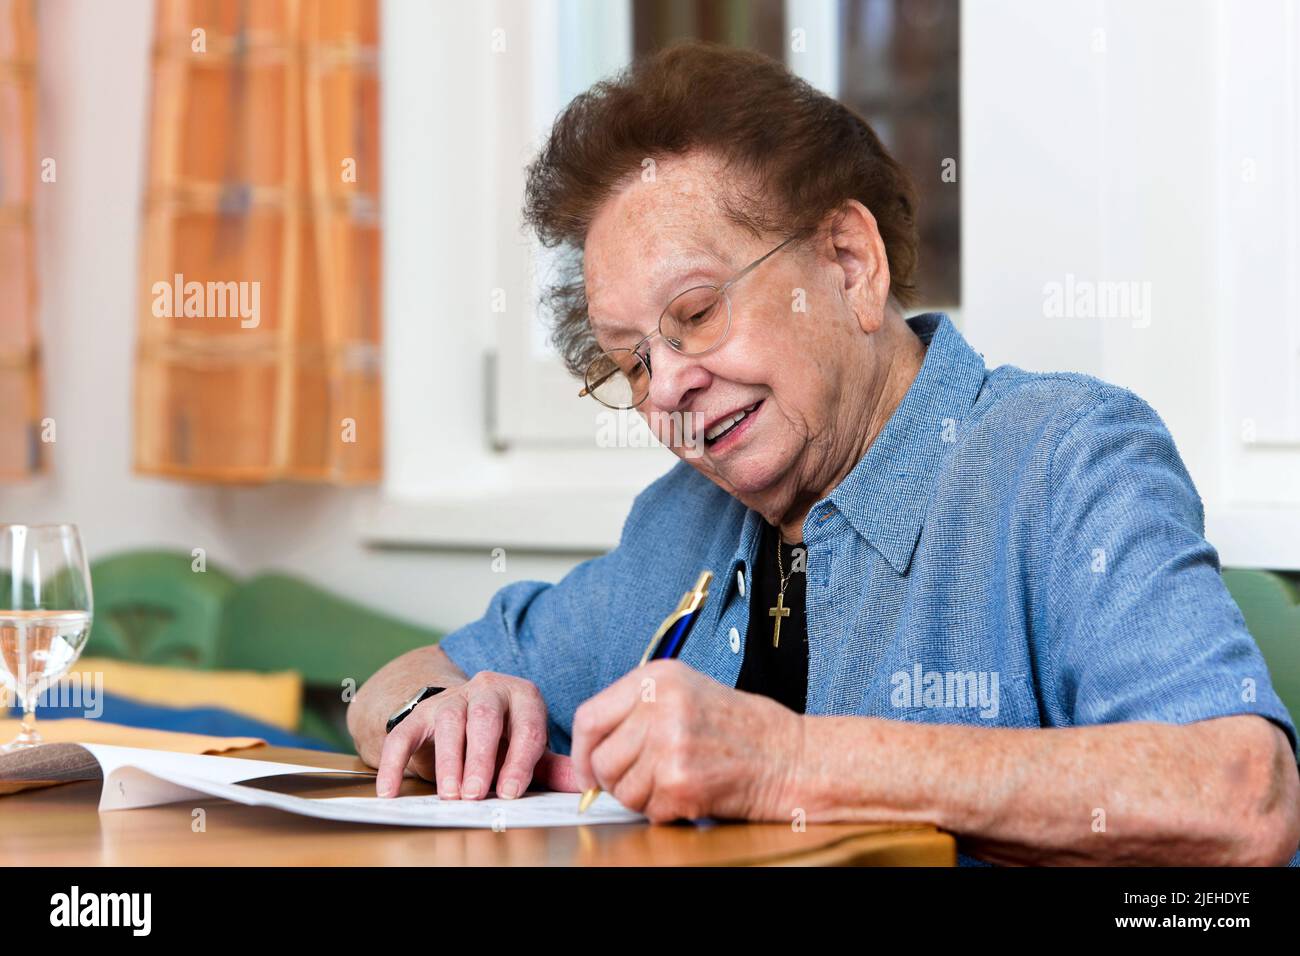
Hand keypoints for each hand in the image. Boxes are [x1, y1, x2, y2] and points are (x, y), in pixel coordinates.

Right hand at [375, 671, 578, 798]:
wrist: (461, 717)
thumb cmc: (504, 738)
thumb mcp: (529, 748)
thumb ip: (551, 767)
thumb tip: (583, 786)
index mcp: (522, 696)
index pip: (527, 725)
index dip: (520, 759)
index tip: (513, 791)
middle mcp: (488, 689)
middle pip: (485, 718)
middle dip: (482, 758)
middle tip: (478, 793)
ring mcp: (451, 698)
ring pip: (449, 721)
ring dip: (449, 761)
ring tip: (451, 794)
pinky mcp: (419, 713)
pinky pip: (403, 733)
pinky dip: (394, 762)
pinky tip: (389, 791)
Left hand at [570, 659, 804, 822]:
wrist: (789, 757)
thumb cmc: (739, 728)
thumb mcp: (684, 694)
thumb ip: (635, 711)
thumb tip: (588, 751)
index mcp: (657, 678)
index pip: (589, 717)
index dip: (582, 751)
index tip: (588, 769)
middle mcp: (659, 706)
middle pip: (601, 759)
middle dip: (614, 780)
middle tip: (643, 779)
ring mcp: (669, 744)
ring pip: (621, 790)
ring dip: (642, 797)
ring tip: (675, 781)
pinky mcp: (680, 781)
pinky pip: (647, 810)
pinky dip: (665, 811)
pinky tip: (692, 792)